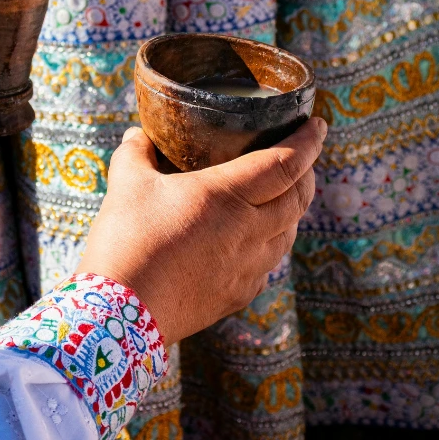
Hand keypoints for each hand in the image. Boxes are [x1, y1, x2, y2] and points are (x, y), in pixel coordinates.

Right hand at [77, 117, 326, 344]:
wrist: (120, 313)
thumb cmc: (125, 242)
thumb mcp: (125, 185)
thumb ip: (135, 153)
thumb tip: (137, 134)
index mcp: (226, 196)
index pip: (286, 164)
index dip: (308, 142)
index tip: (318, 125)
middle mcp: (248, 231)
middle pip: (298, 198)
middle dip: (306, 173)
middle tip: (299, 158)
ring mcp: (247, 268)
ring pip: (287, 234)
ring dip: (290, 210)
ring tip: (277, 198)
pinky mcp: (237, 295)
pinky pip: (267, 265)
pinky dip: (269, 244)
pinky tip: (249, 242)